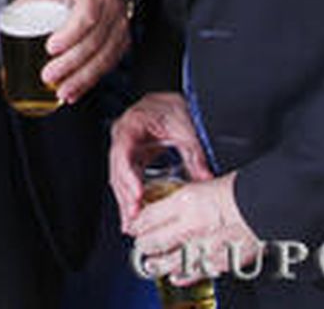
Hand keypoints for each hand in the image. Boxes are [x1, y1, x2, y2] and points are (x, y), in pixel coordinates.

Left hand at [25, 0, 130, 105]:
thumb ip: (28, 1)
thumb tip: (5, 23)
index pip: (86, 16)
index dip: (70, 35)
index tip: (51, 47)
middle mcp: (111, 8)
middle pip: (94, 42)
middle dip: (70, 64)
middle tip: (48, 76)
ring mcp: (119, 26)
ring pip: (105, 57)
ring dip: (83, 79)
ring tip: (63, 92)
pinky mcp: (122, 40)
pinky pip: (109, 64)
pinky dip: (92, 80)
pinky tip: (77, 91)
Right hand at [108, 92, 212, 227]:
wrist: (171, 101)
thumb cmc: (173, 108)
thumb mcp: (186, 129)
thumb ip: (194, 154)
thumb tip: (204, 178)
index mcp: (132, 124)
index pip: (123, 152)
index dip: (127, 175)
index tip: (136, 194)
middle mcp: (123, 135)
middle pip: (118, 169)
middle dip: (125, 195)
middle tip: (134, 217)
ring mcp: (125, 146)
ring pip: (120, 177)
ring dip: (125, 200)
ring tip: (131, 223)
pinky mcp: (132, 156)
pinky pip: (127, 177)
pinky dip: (130, 195)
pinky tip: (133, 212)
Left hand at [129, 171, 261, 284]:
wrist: (272, 204)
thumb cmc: (245, 189)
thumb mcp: (208, 183)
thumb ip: (189, 196)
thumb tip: (174, 203)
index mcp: (186, 201)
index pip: (149, 216)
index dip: (138, 223)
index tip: (134, 225)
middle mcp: (191, 225)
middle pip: (154, 241)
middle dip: (143, 246)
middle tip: (139, 246)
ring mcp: (205, 246)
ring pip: (172, 262)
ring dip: (158, 265)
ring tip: (150, 266)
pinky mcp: (222, 261)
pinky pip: (197, 272)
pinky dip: (184, 275)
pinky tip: (176, 277)